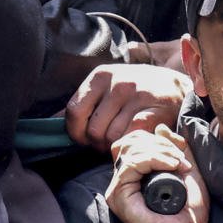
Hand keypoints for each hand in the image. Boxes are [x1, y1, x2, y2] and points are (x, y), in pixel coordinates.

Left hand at [67, 65, 190, 151]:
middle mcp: (118, 83)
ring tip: (121, 140)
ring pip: (112, 137)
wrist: (175, 87)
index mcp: (100, 76)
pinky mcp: (155, 110)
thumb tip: (46, 122)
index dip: (76, 133)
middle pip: (94, 130)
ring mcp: (137, 96)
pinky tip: (134, 140)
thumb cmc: (134, 91)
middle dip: (97, 144)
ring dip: (115, 146)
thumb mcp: (105, 88)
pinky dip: (131, 144)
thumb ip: (79, 105)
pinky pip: (132, 137)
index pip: (74, 112)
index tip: (84, 138)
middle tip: (106, 142)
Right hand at [104, 124, 207, 222]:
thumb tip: (160, 127)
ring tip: (179, 164)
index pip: (135, 141)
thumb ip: (176, 148)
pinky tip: (170, 165)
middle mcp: (123, 179)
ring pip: (131, 151)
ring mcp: (118, 187)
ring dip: (159, 152)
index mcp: (135, 173)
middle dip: (160, 145)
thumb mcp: (187, 170)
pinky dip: (152, 160)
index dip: (156, 140)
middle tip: (181, 160)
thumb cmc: (189, 211)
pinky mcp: (118, 195)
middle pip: (131, 142)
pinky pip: (131, 165)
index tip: (180, 154)